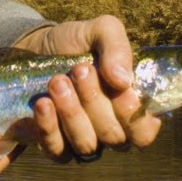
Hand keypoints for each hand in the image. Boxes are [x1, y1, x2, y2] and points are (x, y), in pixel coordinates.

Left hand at [14, 15, 162, 162]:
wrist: (37, 47)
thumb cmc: (78, 43)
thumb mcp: (101, 30)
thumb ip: (118, 48)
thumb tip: (123, 80)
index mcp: (132, 106)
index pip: (144, 132)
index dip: (134, 116)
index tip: (119, 87)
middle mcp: (112, 129)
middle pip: (114, 136)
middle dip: (95, 101)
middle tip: (79, 70)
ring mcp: (84, 140)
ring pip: (87, 144)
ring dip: (72, 112)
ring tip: (57, 81)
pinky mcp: (55, 146)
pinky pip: (56, 150)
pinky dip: (49, 127)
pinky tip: (43, 103)